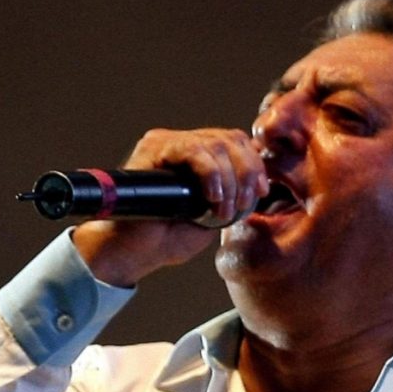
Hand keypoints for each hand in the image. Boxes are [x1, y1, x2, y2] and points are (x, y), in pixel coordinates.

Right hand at [72, 128, 268, 286]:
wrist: (132, 253)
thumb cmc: (167, 238)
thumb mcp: (213, 215)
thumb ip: (233, 194)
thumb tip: (259, 183)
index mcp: (195, 154)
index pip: (236, 141)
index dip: (255, 165)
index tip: (261, 193)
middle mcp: (180, 142)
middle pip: (231, 138)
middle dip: (246, 173)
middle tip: (241, 206)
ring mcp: (165, 143)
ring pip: (216, 144)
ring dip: (230, 180)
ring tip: (223, 211)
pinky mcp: (152, 150)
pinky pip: (193, 149)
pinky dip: (211, 174)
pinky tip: (212, 198)